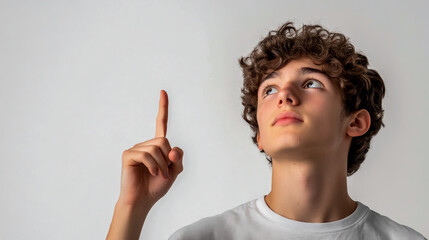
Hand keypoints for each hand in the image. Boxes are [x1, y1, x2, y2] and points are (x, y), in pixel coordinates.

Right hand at [119, 90, 183, 206]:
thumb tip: (172, 150)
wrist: (143, 201)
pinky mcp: (128, 155)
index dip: (163, 107)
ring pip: (156, 148)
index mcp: (157, 145)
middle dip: (168, 158)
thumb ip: (178, 158)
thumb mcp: (174, 172)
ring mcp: (136, 148)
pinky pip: (146, 155)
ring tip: (157, 175)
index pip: (161, 123)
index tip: (163, 91)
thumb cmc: (157, 186)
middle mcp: (146, 144)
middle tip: (164, 172)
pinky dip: (153, 166)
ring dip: (161, 165)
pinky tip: (151, 173)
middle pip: (164, 140)